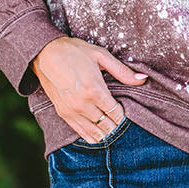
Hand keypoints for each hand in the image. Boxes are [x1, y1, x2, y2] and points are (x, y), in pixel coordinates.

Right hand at [31, 35, 147, 143]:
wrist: (44, 53)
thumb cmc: (74, 51)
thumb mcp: (101, 56)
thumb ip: (123, 71)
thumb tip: (143, 79)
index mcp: (95, 90)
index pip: (116, 113)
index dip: (123, 115)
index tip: (124, 110)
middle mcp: (83, 105)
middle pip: (107, 125)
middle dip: (116, 125)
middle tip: (119, 120)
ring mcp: (72, 111)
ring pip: (95, 133)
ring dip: (105, 132)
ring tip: (110, 127)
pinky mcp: (63, 114)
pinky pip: (81, 133)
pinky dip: (91, 136)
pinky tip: (98, 134)